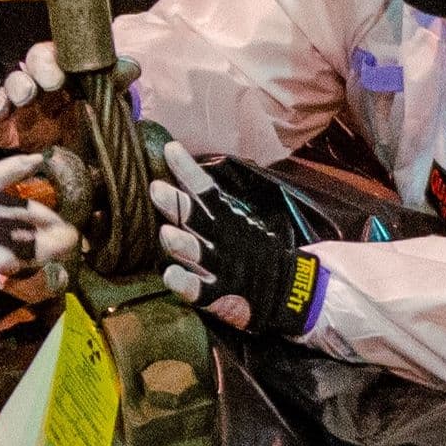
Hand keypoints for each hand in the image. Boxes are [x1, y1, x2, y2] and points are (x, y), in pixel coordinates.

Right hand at [0, 42, 138, 151]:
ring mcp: (16, 112)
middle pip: (18, 77)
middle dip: (19, 84)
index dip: (45, 64)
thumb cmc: (92, 112)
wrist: (88, 148)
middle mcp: (33, 88)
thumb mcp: (107, 96)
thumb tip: (132, 67)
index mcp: (55, 71)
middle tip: (28, 95)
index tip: (55, 78)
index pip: (43, 57)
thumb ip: (116, 80)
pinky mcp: (5, 135)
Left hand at [149, 142, 319, 336]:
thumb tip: (177, 174)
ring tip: (165, 233)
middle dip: (176, 205)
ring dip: (181, 244)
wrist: (289, 290)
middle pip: (196, 219)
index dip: (188, 170)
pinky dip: (186, 284)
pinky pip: (201, 290)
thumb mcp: (237, 223)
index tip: (170, 149)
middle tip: (156, 188)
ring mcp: (221, 268)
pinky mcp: (220, 296)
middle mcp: (222, 240)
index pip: (205, 191)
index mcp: (227, 220)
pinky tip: (170, 275)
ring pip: (198, 254)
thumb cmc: (252, 254)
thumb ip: (209, 207)